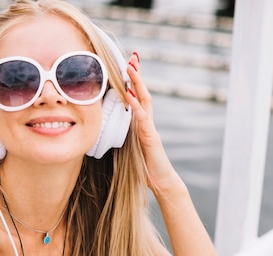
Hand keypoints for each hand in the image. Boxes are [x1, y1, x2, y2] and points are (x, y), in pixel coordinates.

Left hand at [125, 53, 180, 193]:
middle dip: (138, 74)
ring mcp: (150, 128)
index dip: (133, 82)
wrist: (162, 181)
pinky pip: (142, 118)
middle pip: (143, 93)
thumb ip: (124, 136)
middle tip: (132, 56)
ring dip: (137, 83)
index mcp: (141, 123)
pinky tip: (129, 94)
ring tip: (131, 67)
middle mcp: (147, 122)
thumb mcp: (130, 147)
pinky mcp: (151, 138)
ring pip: (145, 100)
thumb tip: (111, 130)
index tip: (127, 66)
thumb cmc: (145, 166)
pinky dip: (135, 105)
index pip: (138, 97)